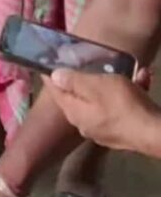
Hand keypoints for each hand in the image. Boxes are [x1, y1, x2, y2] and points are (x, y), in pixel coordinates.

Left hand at [46, 68, 160, 155]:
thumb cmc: (123, 106)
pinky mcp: (123, 131)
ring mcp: (104, 130)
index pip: (56, 92)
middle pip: (80, 96)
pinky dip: (131, 94)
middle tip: (93, 63)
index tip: (46, 65)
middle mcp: (85, 124)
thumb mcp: (96, 86)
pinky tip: (144, 80)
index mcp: (74, 112)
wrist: (156, 133)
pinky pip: (121, 108)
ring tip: (130, 70)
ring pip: (104, 100)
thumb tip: (54, 77)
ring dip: (116, 83)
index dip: (51, 77)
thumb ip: (73, 81)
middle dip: (88, 78)